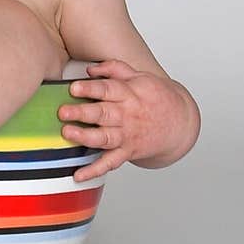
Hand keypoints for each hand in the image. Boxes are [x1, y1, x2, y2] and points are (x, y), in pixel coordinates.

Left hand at [59, 59, 184, 181]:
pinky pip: (110, 163)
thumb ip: (115, 69)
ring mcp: (127, 135)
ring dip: (85, 137)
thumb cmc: (157, 97)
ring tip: (68, 134)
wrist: (181, 123)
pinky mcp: (128, 152)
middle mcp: (127, 115)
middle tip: (63, 112)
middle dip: (82, 113)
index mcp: (129, 94)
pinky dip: (94, 171)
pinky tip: (79, 175)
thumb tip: (90, 69)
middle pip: (103, 114)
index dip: (90, 88)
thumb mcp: (140, 77)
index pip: (108, 90)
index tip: (74, 88)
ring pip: (104, 138)